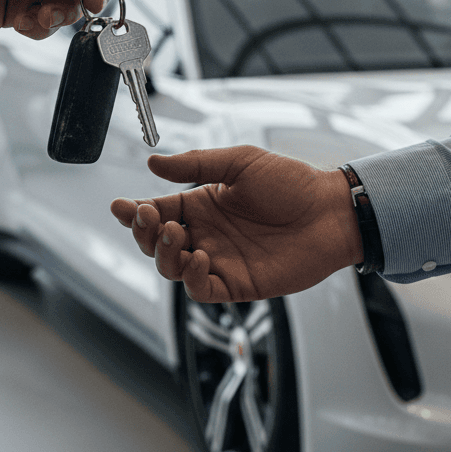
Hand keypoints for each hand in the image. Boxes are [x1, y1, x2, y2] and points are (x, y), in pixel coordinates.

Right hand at [110, 146, 363, 302]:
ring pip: (172, 268)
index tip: (119, 205)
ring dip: (165, 253)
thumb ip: (196, 163)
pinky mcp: (237, 284)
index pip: (156, 211)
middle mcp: (205, 234)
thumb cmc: (292, 183)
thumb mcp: (240, 161)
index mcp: (201, 204)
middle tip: (149, 217)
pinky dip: (192, 277)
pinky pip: (202, 289)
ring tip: (178, 233)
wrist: (331, 212)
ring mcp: (219, 261)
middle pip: (156, 243)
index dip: (133, 212)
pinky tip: (198, 257)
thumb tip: (152, 162)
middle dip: (144, 233)